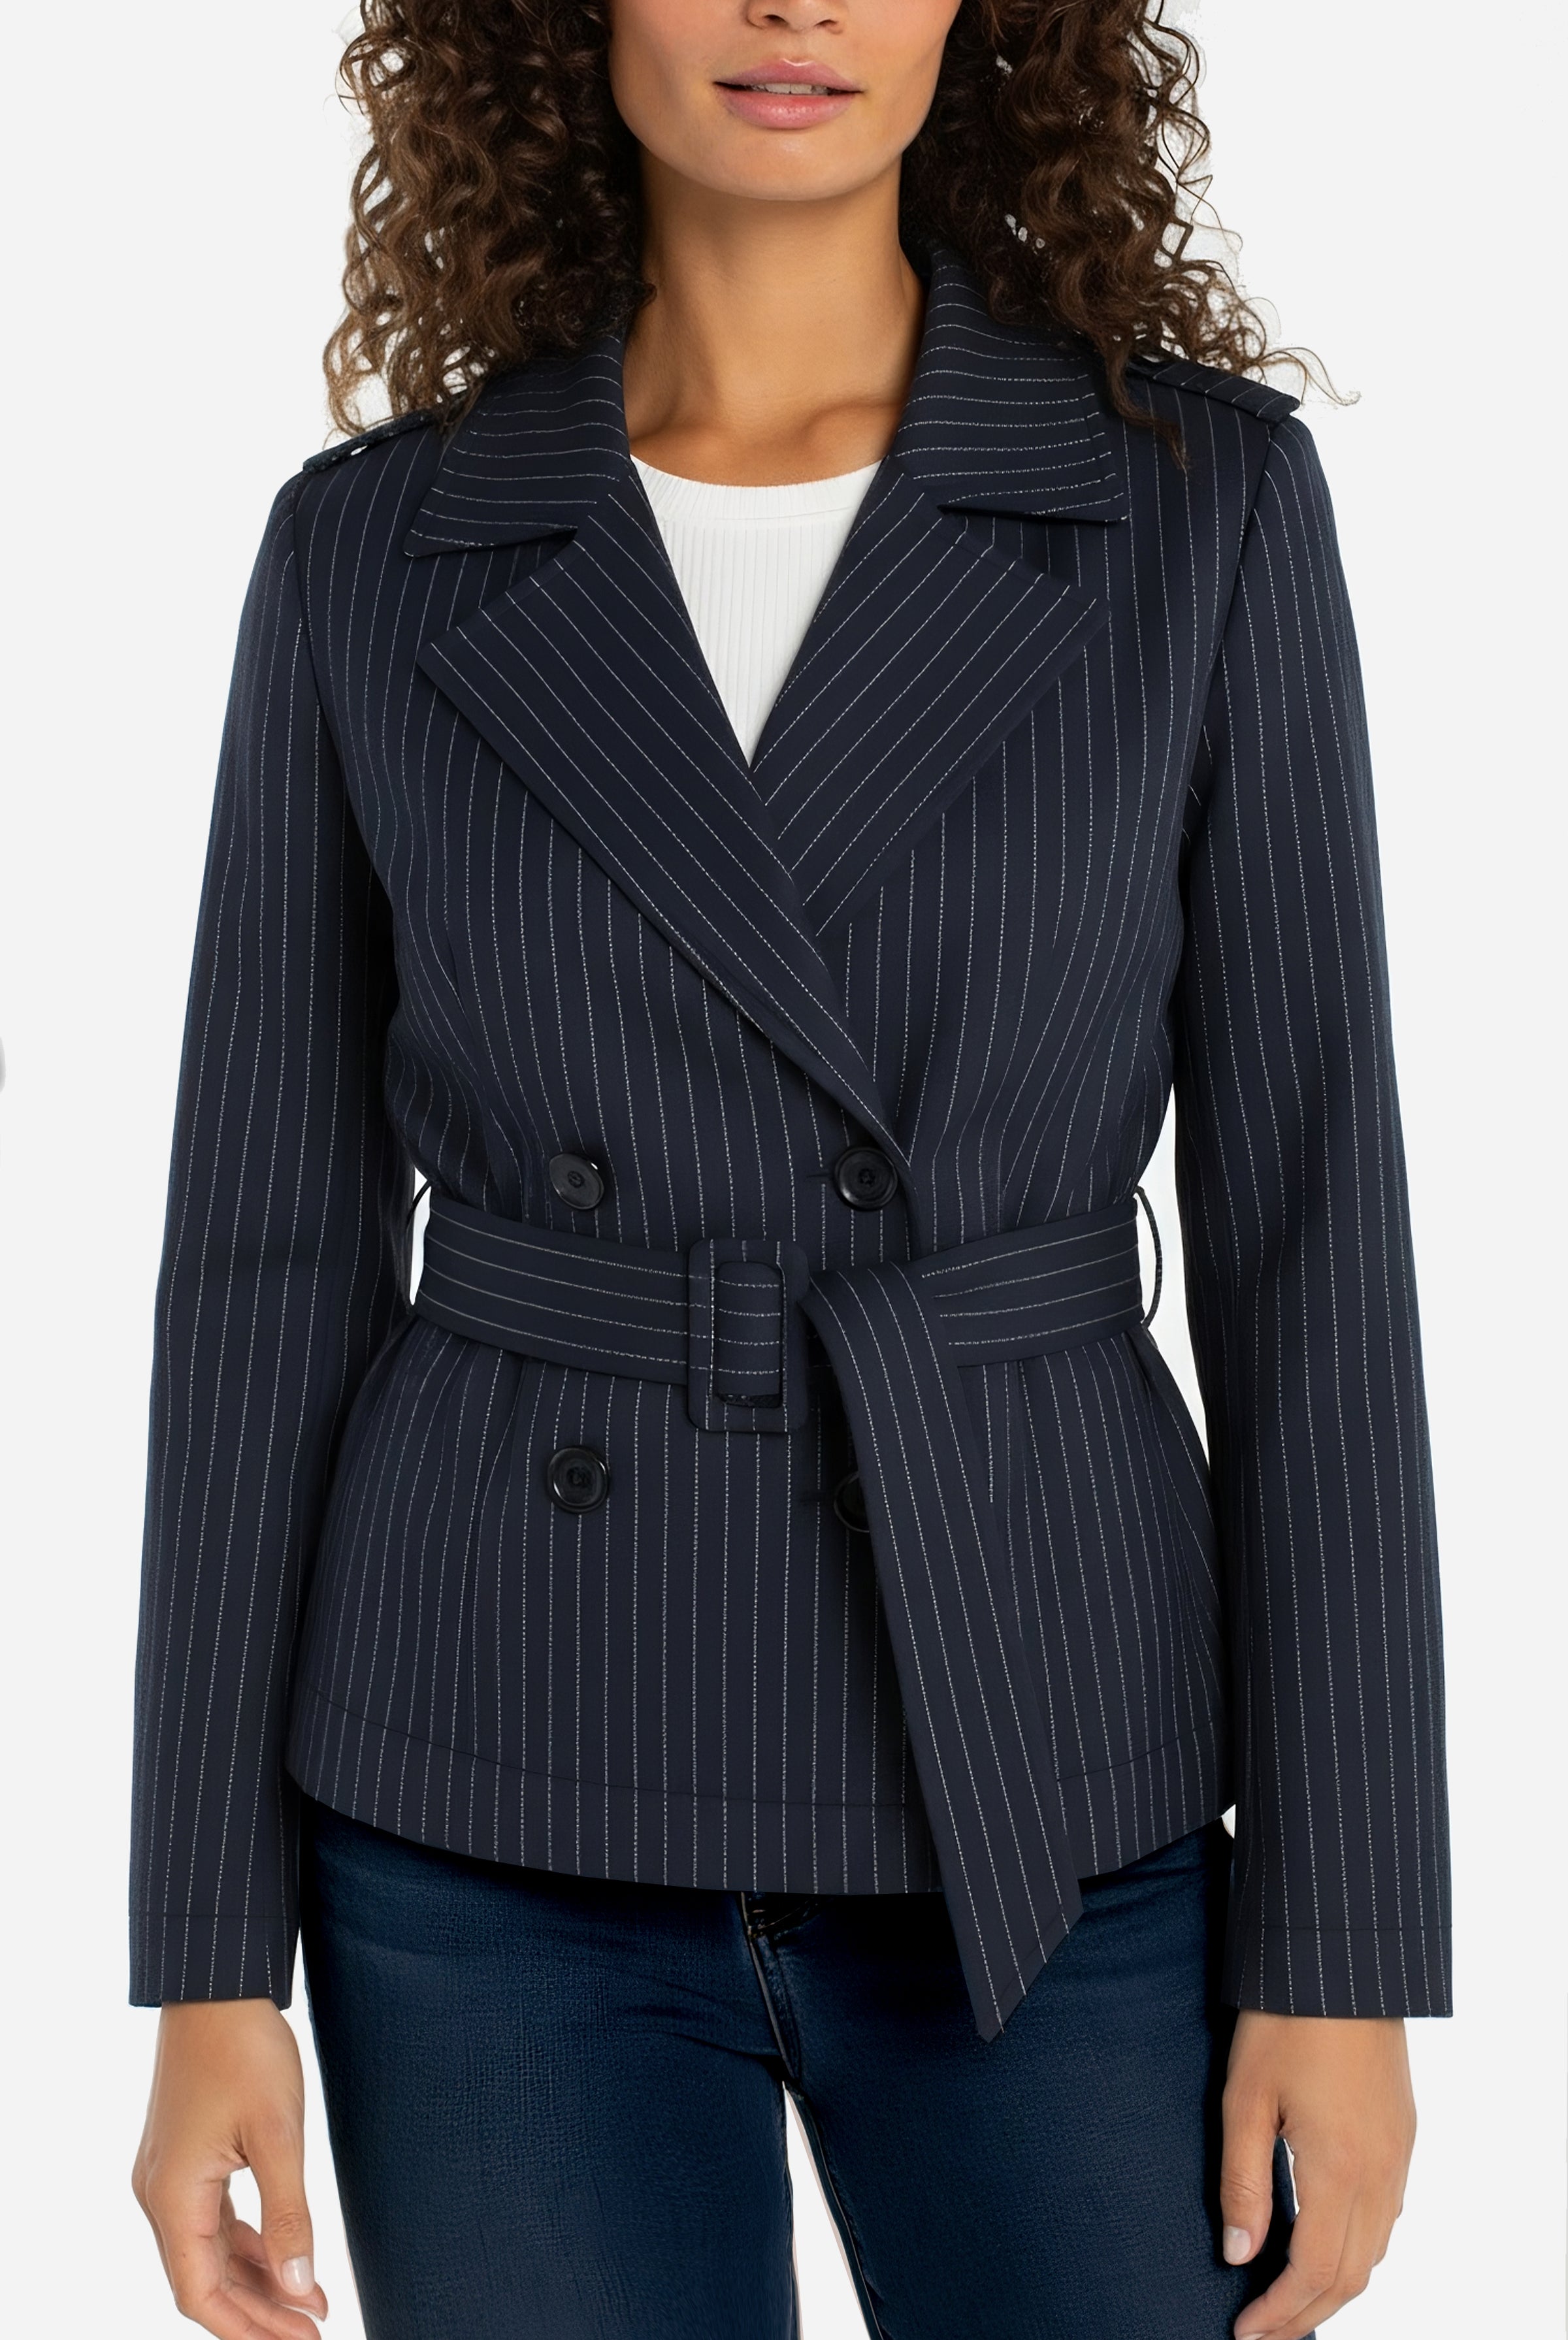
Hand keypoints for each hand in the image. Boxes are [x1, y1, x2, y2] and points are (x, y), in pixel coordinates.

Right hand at [132, 1999, 329, 2338]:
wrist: (219, 1986)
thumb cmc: (245, 2050)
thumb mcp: (278, 2134)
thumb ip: (288, 2214)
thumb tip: (299, 2288)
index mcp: (172, 2196)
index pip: (200, 2294)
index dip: (248, 2327)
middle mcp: (159, 2193)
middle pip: (204, 2279)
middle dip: (258, 2311)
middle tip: (314, 2329)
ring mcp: (170, 2175)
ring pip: (209, 2251)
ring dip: (257, 2279)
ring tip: (311, 2302)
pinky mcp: (186, 2157)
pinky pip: (213, 2219)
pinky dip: (249, 2242)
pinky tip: (287, 2255)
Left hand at [1222, 2009, 1414, 2338]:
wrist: (1340, 1958)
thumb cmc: (1283, 2020)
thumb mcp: (1244, 2098)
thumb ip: (1243, 2183)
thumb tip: (1239, 2255)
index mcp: (1340, 2169)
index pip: (1314, 2272)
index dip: (1280, 2313)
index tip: (1243, 2333)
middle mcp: (1382, 2172)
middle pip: (1352, 2275)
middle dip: (1307, 2315)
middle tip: (1263, 2334)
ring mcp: (1400, 2153)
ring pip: (1376, 2250)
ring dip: (1335, 2286)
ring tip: (1288, 2302)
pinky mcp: (1403, 2133)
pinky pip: (1387, 2215)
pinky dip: (1357, 2248)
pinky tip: (1325, 2244)